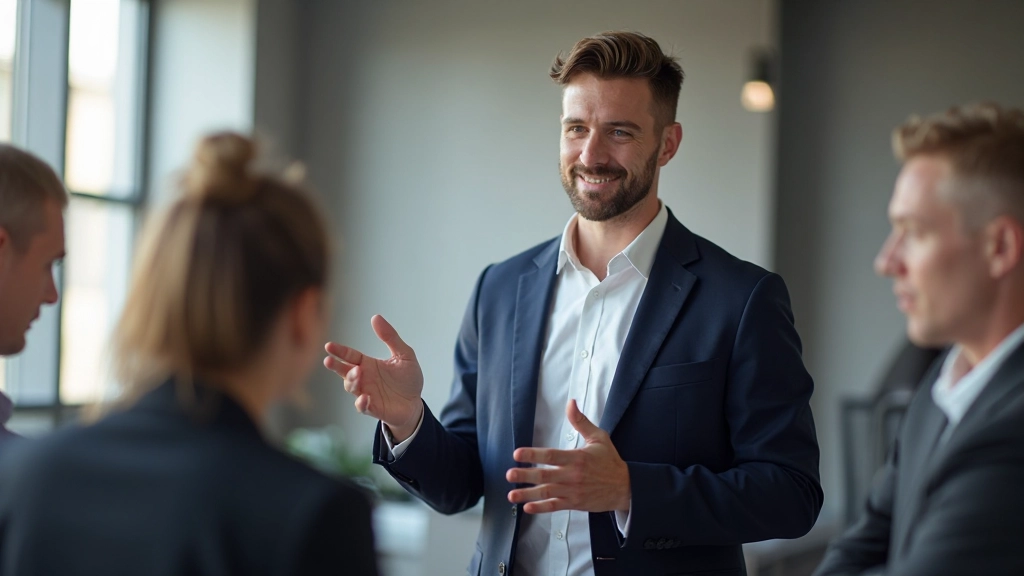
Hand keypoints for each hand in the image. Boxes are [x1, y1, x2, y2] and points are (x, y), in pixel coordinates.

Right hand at [324, 315, 423, 440]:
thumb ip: (390, 337)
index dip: (339, 351)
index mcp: (369, 364)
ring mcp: (367, 393)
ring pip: (351, 387)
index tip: (329, 346)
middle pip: (345, 371)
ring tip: (357, 372)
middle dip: (336, 366)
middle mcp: (364, 378)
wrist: (415, 403)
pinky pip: (362, 407)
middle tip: (329, 360)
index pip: (350, 356)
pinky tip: (364, 398)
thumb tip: (375, 317)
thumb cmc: (408, 379)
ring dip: (351, 380)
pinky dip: (361, 403)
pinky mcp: (374, 408)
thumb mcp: (404, 354)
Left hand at [505, 399, 630, 513]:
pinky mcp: (575, 503)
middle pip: (545, 475)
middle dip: (525, 475)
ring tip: (511, 494)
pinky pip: (555, 506)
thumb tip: (571, 403)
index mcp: (577, 458)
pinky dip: (541, 508)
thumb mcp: (598, 437)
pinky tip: (527, 507)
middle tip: (509, 474)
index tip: (517, 453)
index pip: (551, 455)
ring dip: (528, 494)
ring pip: (547, 493)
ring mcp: (573, 491)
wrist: (625, 487)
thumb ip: (581, 421)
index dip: (534, 454)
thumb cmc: (610, 460)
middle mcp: (573, 475)